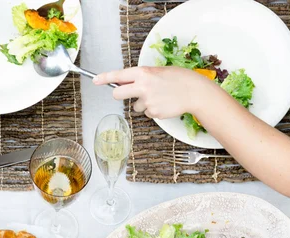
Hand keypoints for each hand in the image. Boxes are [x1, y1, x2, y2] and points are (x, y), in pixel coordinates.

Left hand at [94, 66, 209, 119]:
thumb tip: (128, 82)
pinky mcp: (153, 112)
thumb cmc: (178, 79)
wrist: (194, 92)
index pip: (118, 75)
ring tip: (159, 97)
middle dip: (119, 95)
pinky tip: (164, 104)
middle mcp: (142, 87)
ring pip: (136, 106)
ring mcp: (147, 101)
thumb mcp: (158, 71)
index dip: (104, 78)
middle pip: (118, 94)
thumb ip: (142, 77)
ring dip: (143, 103)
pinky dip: (154, 110)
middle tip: (127, 94)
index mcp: (143, 73)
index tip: (95, 80)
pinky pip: (148, 113)